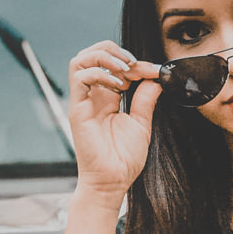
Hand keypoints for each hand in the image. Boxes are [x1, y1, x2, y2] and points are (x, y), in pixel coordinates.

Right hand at [68, 40, 162, 201]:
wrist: (112, 182)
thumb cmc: (123, 160)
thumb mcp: (141, 123)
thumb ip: (145, 99)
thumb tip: (154, 78)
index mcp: (107, 97)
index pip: (113, 64)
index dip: (134, 62)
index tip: (153, 71)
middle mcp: (93, 96)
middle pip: (92, 53)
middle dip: (115, 51)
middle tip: (134, 65)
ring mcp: (84, 101)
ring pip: (81, 59)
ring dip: (105, 57)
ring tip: (124, 71)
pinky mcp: (77, 110)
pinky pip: (80, 77)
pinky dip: (99, 73)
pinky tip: (116, 86)